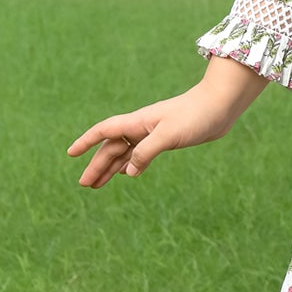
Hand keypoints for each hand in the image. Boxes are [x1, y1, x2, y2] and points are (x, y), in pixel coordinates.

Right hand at [66, 57, 265, 187]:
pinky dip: (130, 164)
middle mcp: (142, 127)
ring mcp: (153, 133)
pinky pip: (140, 154)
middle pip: (112, 147)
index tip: (70, 154)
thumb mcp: (169, 135)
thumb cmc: (196, 115)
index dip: (86, 142)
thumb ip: (146, 152)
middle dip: (96, 165)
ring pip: (125, 152)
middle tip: (84, 185)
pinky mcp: (166, 140)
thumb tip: (128, 172)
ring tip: (97, 185)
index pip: (104, 131)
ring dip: (111, 167)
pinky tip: (126, 174)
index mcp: (138, 122)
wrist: (221, 106)